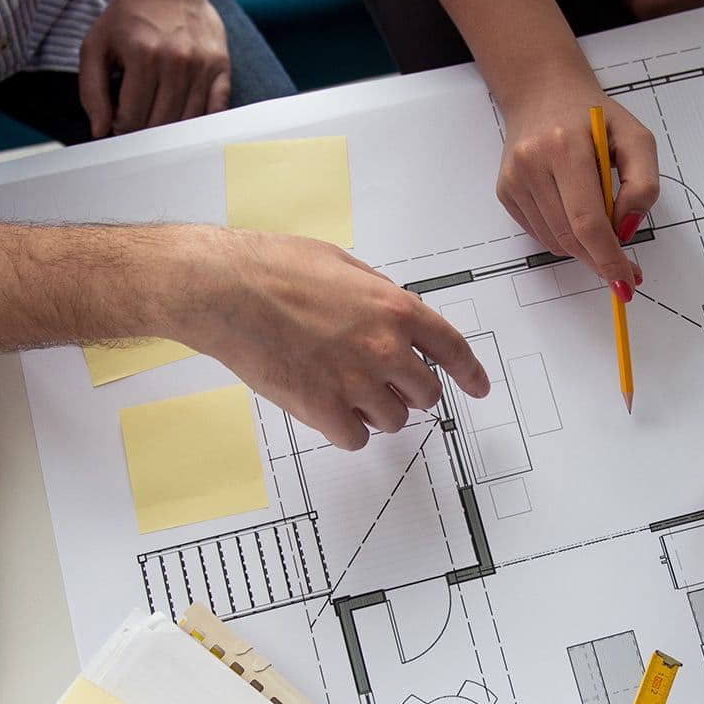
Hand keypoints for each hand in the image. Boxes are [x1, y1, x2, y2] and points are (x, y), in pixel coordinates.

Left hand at [79, 0, 230, 136]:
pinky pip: (216, 112)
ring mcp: (203, 66)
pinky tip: (183, 116)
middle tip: (137, 117)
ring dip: (169, 128)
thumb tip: (100, 131)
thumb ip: (91, 91)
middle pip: (160, 126)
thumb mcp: (95, 46)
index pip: (131, 120)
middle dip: (144, 130)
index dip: (120, 125)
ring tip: (157, 114)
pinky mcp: (221, 67)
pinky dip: (200, 123)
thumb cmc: (128, 17)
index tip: (119, 116)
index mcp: (143, 57)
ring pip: (187, 124)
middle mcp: (177, 63)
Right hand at [186, 230, 490, 451]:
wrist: (225, 291)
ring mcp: (356, 382)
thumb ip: (378, 295)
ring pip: (393, 420)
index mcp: (395, 309)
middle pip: (425, 393)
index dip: (470, 373)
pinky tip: (326, 408)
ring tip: (343, 389)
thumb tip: (393, 316)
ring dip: (376, 411)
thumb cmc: (273, 268)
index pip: (452, 349)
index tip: (478, 388)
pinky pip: (356, 438)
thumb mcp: (342, 266)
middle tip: (383, 384)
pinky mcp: (323, 410)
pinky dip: (346, 429)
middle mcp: (385, 349)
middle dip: (410, 391)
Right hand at [494, 64, 660, 295]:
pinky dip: (563, 235)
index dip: (608, 257)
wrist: (543, 92)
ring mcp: (514, 179)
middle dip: (600, 259)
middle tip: (623, 269)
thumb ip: (643, 184)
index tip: (626, 280)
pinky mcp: (505, 191)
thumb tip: (627, 230)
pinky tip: (572, 210)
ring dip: (583, 247)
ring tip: (599, 223)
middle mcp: (533, 163)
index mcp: (566, 146)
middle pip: (571, 237)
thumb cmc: (593, 117)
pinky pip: (540, 234)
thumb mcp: (636, 138)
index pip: (589, 221)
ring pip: (555, 241)